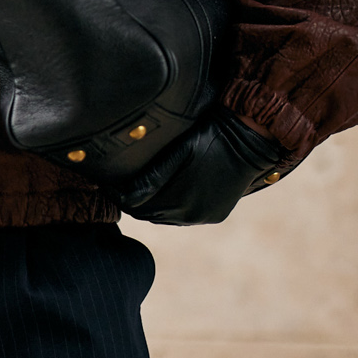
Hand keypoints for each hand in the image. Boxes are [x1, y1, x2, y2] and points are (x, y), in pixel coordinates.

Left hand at [118, 113, 287, 225]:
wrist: (248, 143)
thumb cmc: (209, 139)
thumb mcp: (178, 152)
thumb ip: (152, 176)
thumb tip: (124, 194)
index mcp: (178, 199)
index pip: (136, 206)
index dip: (119, 196)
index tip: (108, 185)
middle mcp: (190, 214)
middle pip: (149, 215)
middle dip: (134, 203)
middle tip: (121, 187)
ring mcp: (204, 217)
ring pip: (166, 218)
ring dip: (153, 207)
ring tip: (143, 190)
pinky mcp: (215, 215)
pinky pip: (185, 218)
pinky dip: (174, 209)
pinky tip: (169, 194)